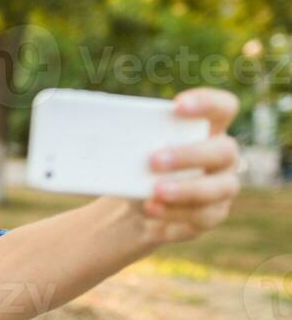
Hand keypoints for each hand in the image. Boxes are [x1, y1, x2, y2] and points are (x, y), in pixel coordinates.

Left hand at [143, 87, 241, 243]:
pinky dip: (175, 213)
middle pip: (223, 150)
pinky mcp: (212, 215)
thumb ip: (128, 135)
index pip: (223, 107)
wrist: (137, 207)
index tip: (177, 105)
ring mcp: (222, 187)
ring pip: (220, 187)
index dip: (207, 103)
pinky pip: (203, 216)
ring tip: (154, 191)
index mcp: (208, 129)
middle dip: (189, 155)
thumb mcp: (135, 150)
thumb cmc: (140, 167)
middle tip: (153, 160)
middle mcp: (223, 157)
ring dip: (186, 189)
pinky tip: (152, 208)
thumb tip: (96, 125)